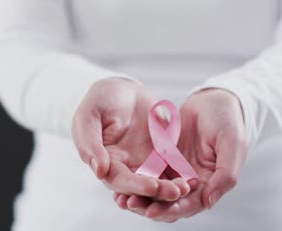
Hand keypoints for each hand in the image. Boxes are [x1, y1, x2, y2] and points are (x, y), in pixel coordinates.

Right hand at [72, 78, 189, 201]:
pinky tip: (193, 177)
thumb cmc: (100, 101)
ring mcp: (146, 161)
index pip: (119, 180)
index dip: (135, 186)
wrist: (122, 89)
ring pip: (159, 179)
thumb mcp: (88, 116)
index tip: (152, 187)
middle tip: (175, 192)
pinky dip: (182, 173)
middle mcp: (126, 167)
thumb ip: (90, 143)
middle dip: (158, 191)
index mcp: (106, 162)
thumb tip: (99, 171)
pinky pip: (173, 165)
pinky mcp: (162, 153)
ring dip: (172, 187)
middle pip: (142, 186)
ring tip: (187, 188)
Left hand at [116, 88, 247, 221]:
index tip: (151, 212)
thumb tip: (208, 202)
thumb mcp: (232, 145)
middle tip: (130, 203)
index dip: (170, 209)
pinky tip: (120, 178)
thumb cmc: (229, 122)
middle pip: (168, 202)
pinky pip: (148, 170)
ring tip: (120, 198)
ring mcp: (176, 170)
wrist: (215, 99)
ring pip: (155, 189)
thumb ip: (225, 175)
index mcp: (209, 184)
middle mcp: (191, 182)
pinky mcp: (163, 157)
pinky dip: (136, 177)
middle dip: (149, 206)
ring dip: (140, 196)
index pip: (189, 205)